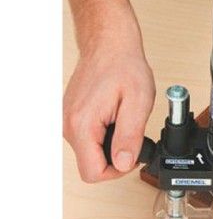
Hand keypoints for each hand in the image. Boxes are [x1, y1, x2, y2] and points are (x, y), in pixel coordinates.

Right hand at [63, 41, 154, 182]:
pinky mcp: (73, 117)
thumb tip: (123, 164)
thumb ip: (129, 137)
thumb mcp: (137, 104)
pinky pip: (89, 140)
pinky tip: (115, 119)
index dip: (117, 172)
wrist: (110, 45)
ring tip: (124, 123)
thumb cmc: (124, 67)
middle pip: (91, 165)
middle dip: (116, 158)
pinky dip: (105, 136)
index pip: (93, 173)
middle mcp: (69, 125)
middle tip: (132, 137)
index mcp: (83, 125)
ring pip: (90, 154)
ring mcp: (68, 121)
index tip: (132, 155)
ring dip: (111, 146)